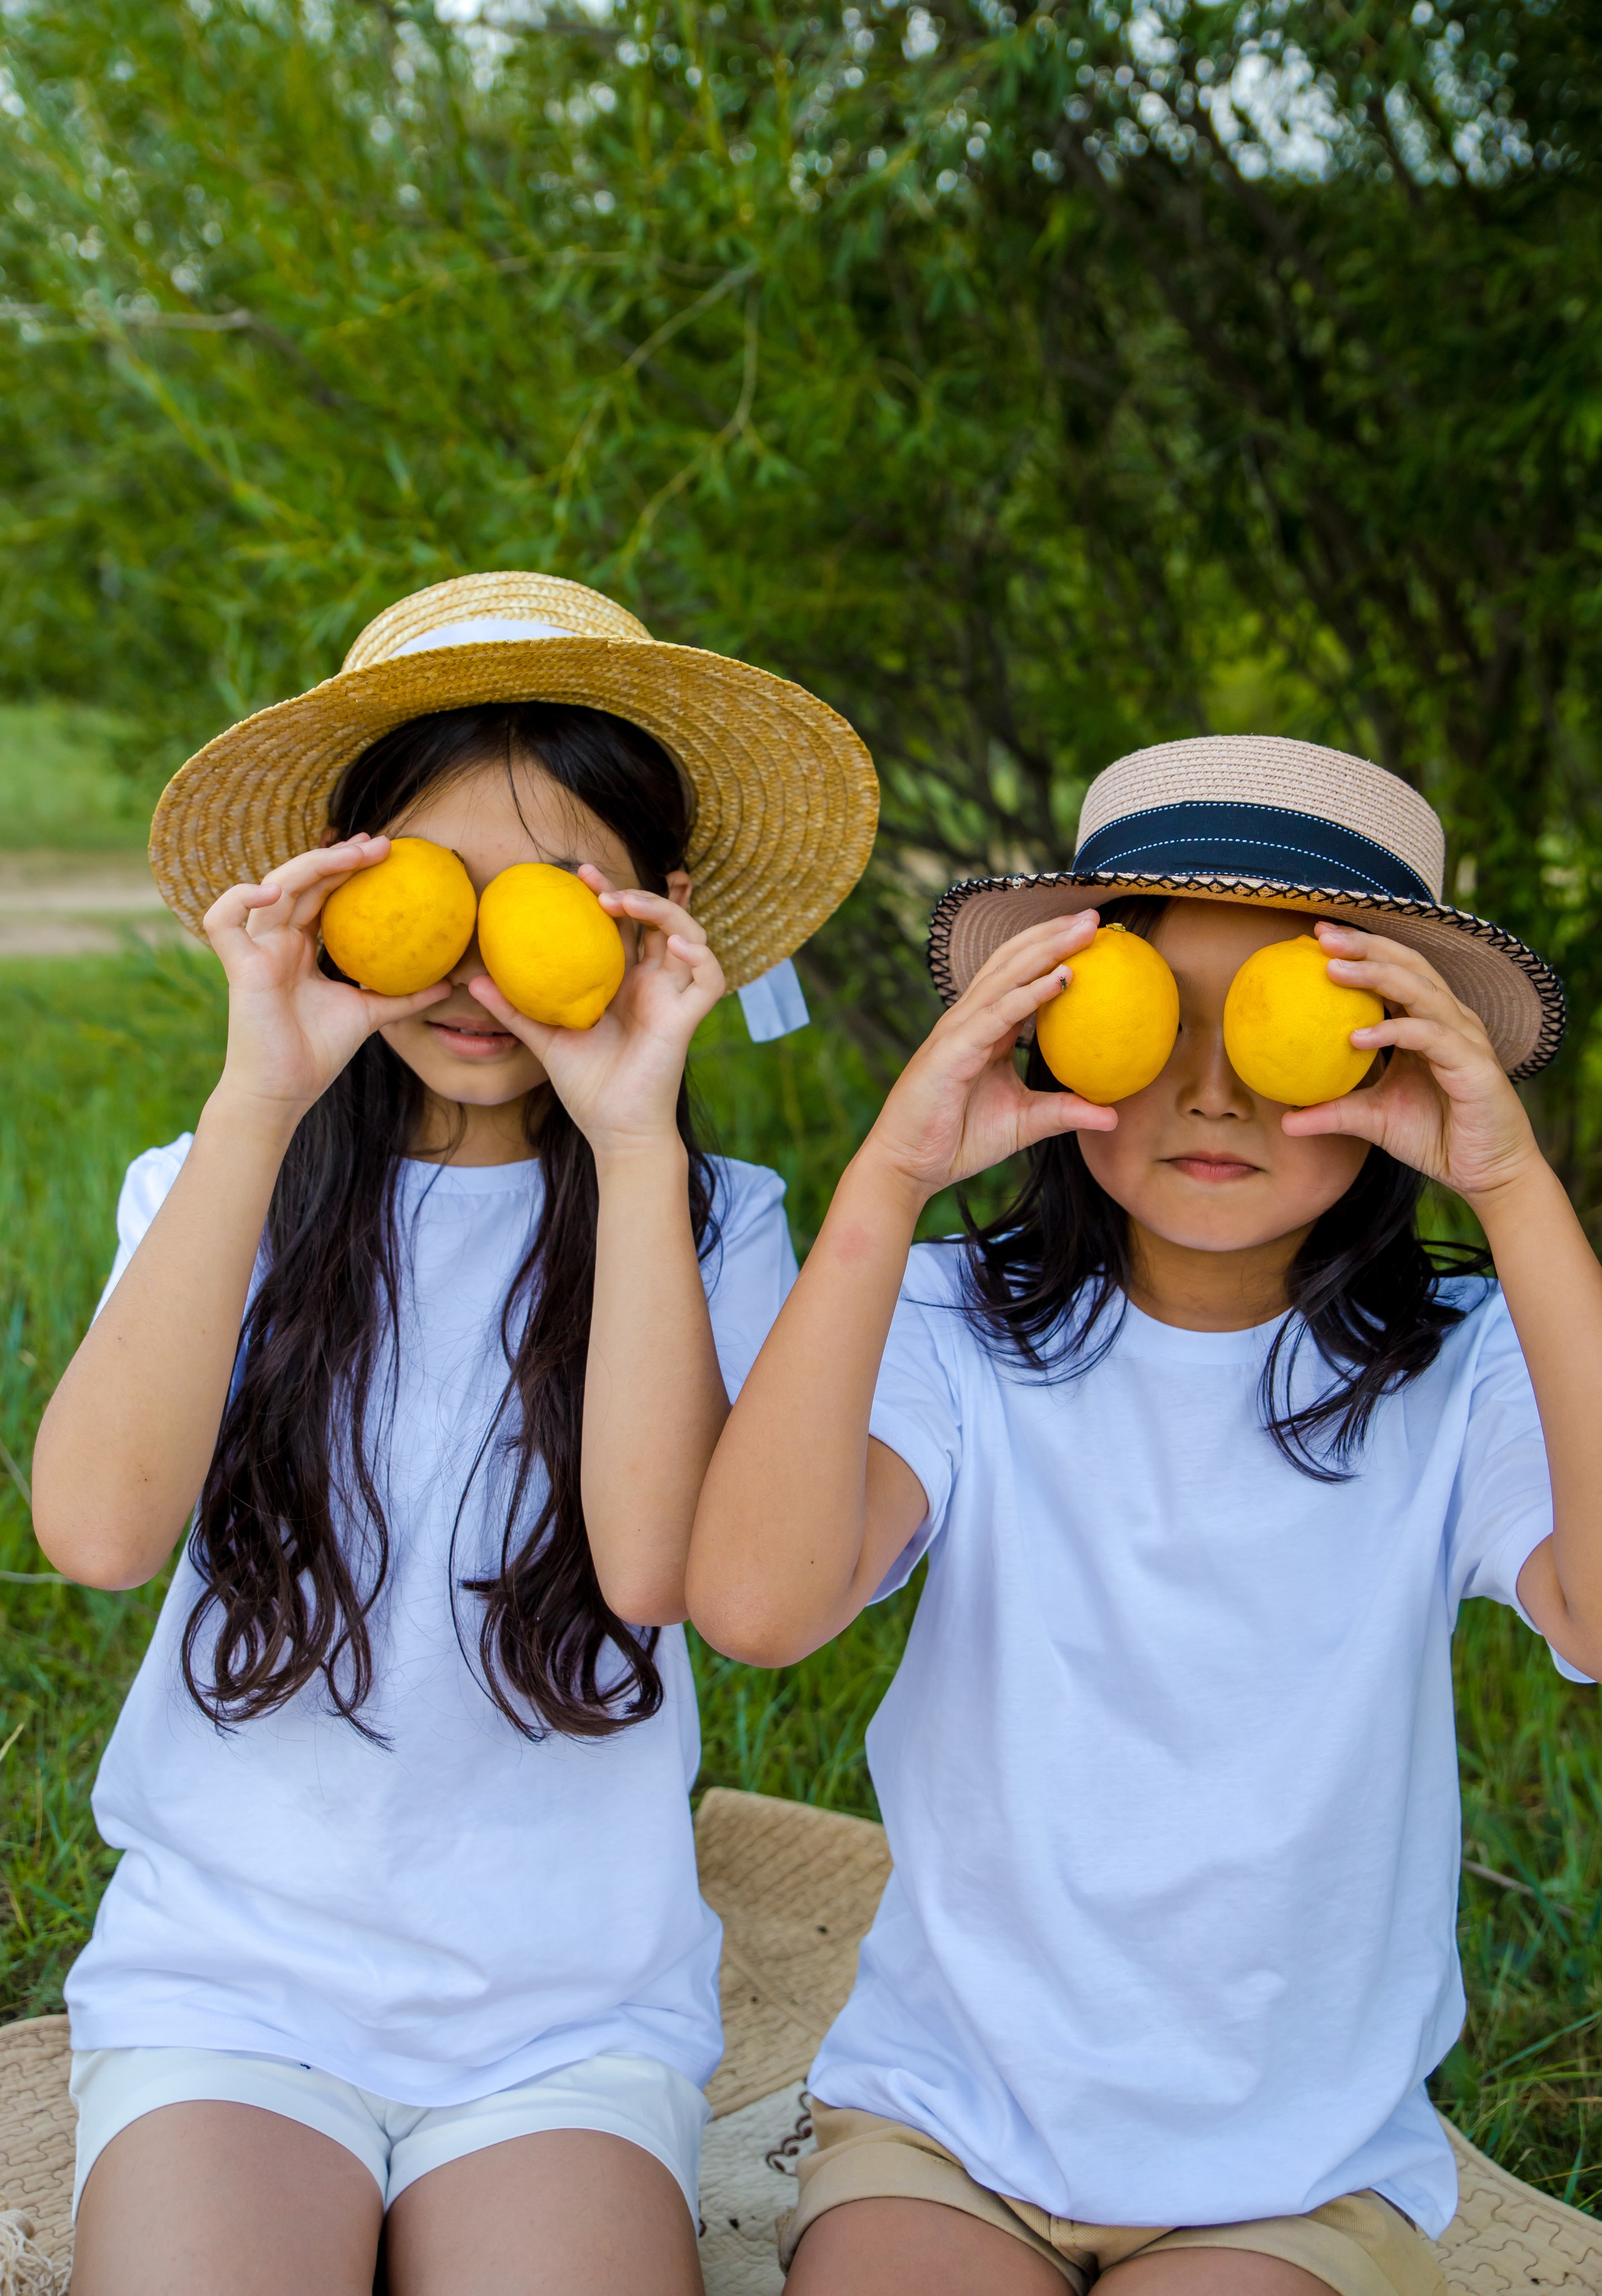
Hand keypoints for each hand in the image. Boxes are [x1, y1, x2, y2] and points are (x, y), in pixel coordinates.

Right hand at [204, 838, 450, 1121]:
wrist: (285, 1091)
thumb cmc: (318, 1053)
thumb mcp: (370, 1014)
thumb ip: (404, 995)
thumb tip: (451, 983)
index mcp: (300, 946)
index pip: (321, 892)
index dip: (347, 868)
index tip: (384, 854)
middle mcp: (276, 940)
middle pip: (302, 881)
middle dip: (338, 856)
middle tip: (379, 844)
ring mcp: (255, 950)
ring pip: (273, 887)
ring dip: (311, 865)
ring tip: (351, 855)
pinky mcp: (238, 966)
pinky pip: (221, 920)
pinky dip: (240, 898)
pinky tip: (275, 892)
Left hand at [468, 868, 724, 1158]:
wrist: (613, 1130)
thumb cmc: (586, 1087)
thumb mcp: (544, 1039)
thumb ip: (514, 1009)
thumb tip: (471, 979)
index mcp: (625, 982)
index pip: (627, 925)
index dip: (611, 893)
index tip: (578, 875)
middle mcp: (654, 983)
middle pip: (659, 920)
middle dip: (635, 890)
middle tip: (594, 882)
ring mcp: (672, 998)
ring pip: (691, 935)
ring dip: (664, 910)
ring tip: (623, 904)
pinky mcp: (686, 1019)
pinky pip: (710, 978)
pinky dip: (701, 955)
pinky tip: (675, 942)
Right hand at [858, 912, 1117, 1204]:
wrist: (909, 1166)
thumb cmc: (958, 1141)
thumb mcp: (1025, 1123)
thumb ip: (1065, 1111)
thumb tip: (1113, 1116)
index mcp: (984, 1029)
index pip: (1019, 975)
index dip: (1051, 950)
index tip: (1092, 935)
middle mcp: (970, 1019)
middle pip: (1012, 961)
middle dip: (1052, 933)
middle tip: (1094, 916)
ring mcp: (958, 1030)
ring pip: (1005, 976)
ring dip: (1047, 949)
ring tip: (1083, 930)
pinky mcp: (953, 1050)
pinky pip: (998, 1014)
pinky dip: (1030, 993)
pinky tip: (1062, 979)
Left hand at [1281, 922, 1543, 1205]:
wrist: (1486, 1172)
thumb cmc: (1435, 1137)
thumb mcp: (1372, 1120)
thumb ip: (1333, 1112)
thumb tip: (1285, 1119)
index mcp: (1428, 1022)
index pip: (1395, 972)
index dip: (1361, 950)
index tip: (1316, 938)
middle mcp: (1449, 1020)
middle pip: (1409, 965)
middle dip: (1366, 945)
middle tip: (1323, 937)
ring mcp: (1465, 1038)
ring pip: (1421, 990)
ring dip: (1376, 975)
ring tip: (1332, 969)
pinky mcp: (1474, 1065)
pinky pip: (1432, 1037)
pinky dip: (1396, 1031)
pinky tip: (1357, 1036)